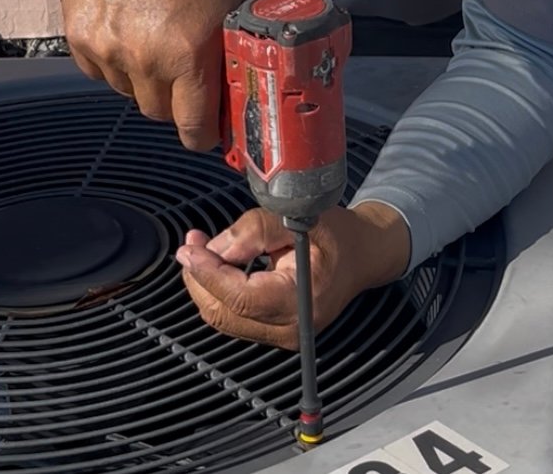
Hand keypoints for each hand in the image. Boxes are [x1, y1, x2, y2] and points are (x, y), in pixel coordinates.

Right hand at [60, 0, 265, 149]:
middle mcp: (144, 57)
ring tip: (155, 38)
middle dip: (176, 100)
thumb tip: (261, 73)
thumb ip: (248, 39)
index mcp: (189, 52)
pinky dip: (112, 59)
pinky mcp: (78, 33)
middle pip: (158, 112)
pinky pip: (97, 69)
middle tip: (185, 73)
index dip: (203, 132)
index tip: (207, 127)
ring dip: (142, 78)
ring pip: (126, 91)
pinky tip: (128, 28)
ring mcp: (106, 46)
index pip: (193, 127)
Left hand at [176, 202, 411, 347]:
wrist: (363, 254)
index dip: (208, 273)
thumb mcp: (300, 218)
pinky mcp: (274, 329)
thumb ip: (256, 231)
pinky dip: (218, 290)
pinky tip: (217, 264)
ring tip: (199, 248)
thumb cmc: (338, 234)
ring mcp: (282, 334)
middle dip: (199, 278)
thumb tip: (214, 248)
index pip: (239, 299)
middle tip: (191, 242)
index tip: (190, 249)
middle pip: (224, 313)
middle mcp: (290, 328)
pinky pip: (234, 315)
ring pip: (224, 317)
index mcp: (301, 302)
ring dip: (205, 284)